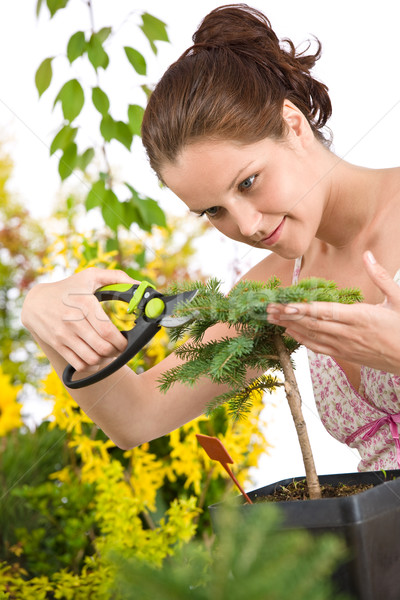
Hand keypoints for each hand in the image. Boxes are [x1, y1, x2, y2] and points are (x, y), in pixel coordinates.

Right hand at [22, 267, 136, 371]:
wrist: (35, 302)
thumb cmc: (68, 288)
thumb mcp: (90, 276)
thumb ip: (116, 277)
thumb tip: (139, 285)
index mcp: (85, 304)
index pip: (108, 331)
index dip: (122, 342)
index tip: (126, 341)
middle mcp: (73, 321)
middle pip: (102, 348)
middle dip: (116, 351)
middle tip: (119, 347)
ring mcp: (64, 335)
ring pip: (92, 359)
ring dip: (105, 359)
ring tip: (108, 352)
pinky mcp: (57, 345)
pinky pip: (79, 364)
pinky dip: (91, 365)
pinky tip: (95, 356)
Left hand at [266, 251, 399, 374]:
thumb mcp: (399, 299)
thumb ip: (380, 276)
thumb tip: (367, 254)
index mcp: (361, 317)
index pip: (326, 312)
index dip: (304, 309)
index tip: (286, 304)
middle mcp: (349, 333)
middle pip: (313, 324)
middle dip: (288, 316)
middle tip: (267, 309)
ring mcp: (346, 347)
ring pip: (313, 337)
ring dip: (290, 327)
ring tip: (271, 319)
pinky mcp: (346, 355)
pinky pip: (320, 349)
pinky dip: (303, 341)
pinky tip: (290, 333)